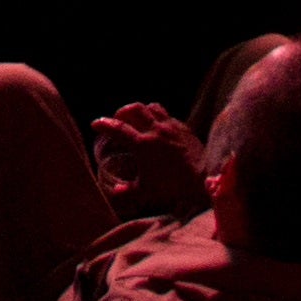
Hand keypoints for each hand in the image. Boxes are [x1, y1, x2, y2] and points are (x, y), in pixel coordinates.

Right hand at [90, 104, 206, 220]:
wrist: (204, 181)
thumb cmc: (174, 187)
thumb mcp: (146, 192)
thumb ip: (128, 192)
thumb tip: (115, 192)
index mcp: (143, 145)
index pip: (118, 128)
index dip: (104, 124)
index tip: (95, 124)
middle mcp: (155, 131)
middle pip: (134, 109)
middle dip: (122, 112)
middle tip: (118, 120)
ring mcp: (171, 128)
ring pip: (151, 107)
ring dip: (141, 111)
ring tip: (137, 119)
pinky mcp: (184, 128)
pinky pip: (167, 115)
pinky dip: (158, 117)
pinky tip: (159, 127)